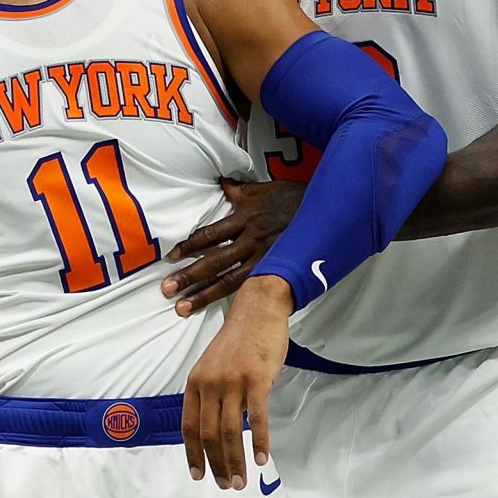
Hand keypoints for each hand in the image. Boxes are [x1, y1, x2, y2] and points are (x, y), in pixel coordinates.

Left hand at [160, 180, 304, 315]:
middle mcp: (251, 239)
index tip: (171, 257)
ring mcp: (265, 258)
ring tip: (183, 308)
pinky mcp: (278, 270)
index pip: (210, 234)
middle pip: (214, 261)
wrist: (330, 210)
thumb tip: (222, 183)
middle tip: (167, 290)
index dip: (189, 246)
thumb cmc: (297, 199)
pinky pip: (252, 287)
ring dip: (204, 294)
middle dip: (189, 276)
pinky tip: (222, 314)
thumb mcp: (268, 189)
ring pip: (229, 280)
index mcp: (245, 217)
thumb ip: (242, 191)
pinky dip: (235, 301)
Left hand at [182, 274, 292, 489]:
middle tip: (225, 485)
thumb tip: (211, 428)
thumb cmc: (238, 341)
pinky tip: (261, 459)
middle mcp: (210, 383)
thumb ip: (209, 393)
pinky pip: (257, 418)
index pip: (189, 426)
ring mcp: (233, 381)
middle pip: (209, 434)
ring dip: (235, 460)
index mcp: (195, 382)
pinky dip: (259, 442)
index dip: (192, 454)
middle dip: (217, 464)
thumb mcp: (212, 365)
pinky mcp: (256, 379)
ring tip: (240, 480)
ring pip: (231, 431)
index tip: (198, 475)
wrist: (258, 311)